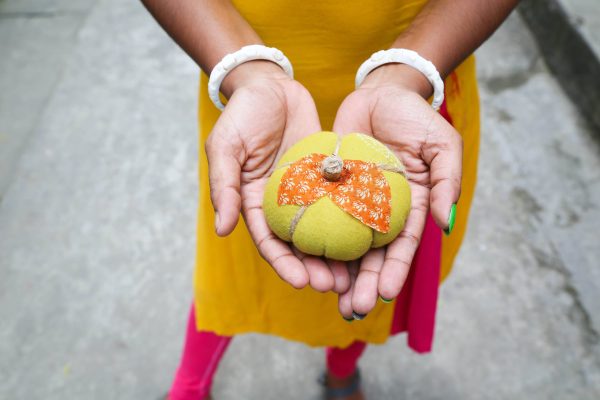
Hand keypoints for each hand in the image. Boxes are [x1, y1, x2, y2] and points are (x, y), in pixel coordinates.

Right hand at [206, 61, 346, 292]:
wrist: (271, 85)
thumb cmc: (242, 115)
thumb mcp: (226, 148)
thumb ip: (225, 187)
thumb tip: (223, 230)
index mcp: (254, 203)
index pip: (269, 242)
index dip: (284, 264)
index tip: (301, 282)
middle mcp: (282, 203)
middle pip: (299, 244)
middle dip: (315, 268)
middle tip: (335, 286)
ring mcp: (307, 191)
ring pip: (324, 229)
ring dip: (336, 253)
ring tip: (354, 274)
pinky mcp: (327, 176)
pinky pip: (341, 200)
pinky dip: (352, 219)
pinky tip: (368, 235)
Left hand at [333, 64, 462, 317]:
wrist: (379, 92)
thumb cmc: (415, 117)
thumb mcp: (441, 145)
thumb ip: (447, 182)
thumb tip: (445, 224)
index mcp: (410, 207)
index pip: (402, 245)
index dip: (393, 270)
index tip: (382, 293)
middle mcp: (379, 211)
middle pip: (371, 253)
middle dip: (362, 282)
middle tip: (350, 308)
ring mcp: (351, 202)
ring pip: (343, 242)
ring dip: (337, 270)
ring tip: (327, 295)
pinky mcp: (328, 188)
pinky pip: (319, 215)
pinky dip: (313, 237)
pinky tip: (304, 258)